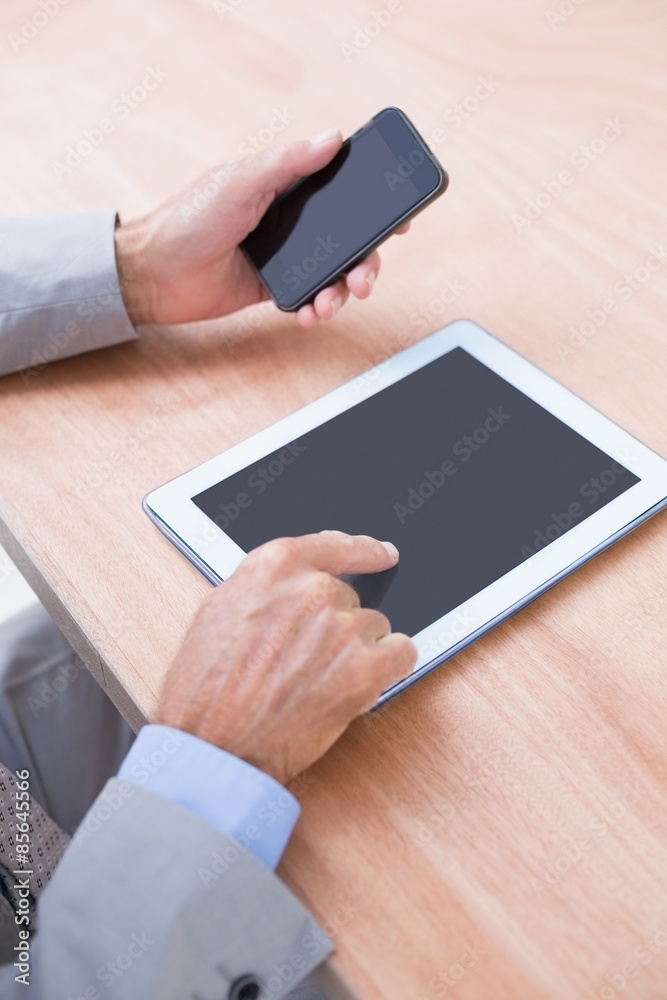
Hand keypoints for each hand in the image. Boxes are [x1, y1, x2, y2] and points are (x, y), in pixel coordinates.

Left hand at [115, 129, 408, 330]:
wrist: (154, 275)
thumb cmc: (188, 219)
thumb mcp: (239, 181)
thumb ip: (287, 162)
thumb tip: (333, 138)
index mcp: (285, 184)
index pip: (342, 186)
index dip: (374, 201)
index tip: (400, 218)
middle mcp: (291, 218)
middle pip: (349, 238)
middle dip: (366, 260)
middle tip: (365, 277)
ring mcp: (285, 254)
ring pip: (334, 272)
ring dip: (343, 290)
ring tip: (333, 303)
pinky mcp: (276, 287)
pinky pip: (311, 296)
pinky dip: (318, 307)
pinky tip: (312, 314)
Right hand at [155, 531, 416, 783]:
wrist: (214, 745)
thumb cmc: (206, 688)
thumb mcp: (219, 611)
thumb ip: (265, 589)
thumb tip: (294, 587)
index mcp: (275, 566)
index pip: (336, 545)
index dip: (364, 551)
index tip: (383, 553)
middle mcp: (314, 589)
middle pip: (350, 597)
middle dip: (334, 626)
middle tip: (304, 662)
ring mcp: (343, 627)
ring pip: (373, 627)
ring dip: (356, 651)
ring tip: (317, 682)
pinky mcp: (366, 669)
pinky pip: (402, 653)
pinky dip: (390, 667)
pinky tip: (363, 684)